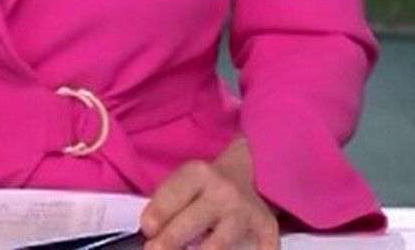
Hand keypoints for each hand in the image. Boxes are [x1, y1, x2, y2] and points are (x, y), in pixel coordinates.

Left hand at [138, 137, 280, 249]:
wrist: (249, 172)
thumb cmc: (205, 187)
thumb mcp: (183, 184)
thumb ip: (166, 207)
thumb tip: (150, 236)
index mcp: (198, 175)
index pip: (172, 196)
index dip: (156, 216)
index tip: (148, 230)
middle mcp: (223, 192)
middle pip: (192, 222)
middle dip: (169, 241)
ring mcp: (245, 212)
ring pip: (219, 244)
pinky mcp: (266, 228)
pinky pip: (259, 248)